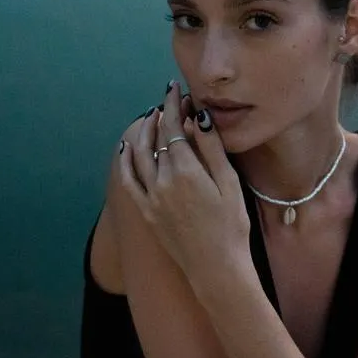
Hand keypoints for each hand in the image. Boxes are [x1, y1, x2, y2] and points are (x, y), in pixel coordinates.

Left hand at [116, 81, 250, 278]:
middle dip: (162, 115)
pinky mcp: (147, 212)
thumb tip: (198, 118)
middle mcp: (163, 181)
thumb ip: (211, 150)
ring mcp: (151, 197)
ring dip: (144, 133)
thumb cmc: (231, 227)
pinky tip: (128, 148)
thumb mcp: (229, 185)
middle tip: (169, 100)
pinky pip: (129, 181)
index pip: (174, 127)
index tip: (175, 89)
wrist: (216, 267)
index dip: (174, 105)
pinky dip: (126, 161)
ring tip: (151, 117)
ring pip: (140, 155)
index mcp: (186, 170)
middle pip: (157, 138)